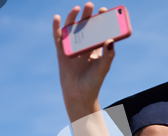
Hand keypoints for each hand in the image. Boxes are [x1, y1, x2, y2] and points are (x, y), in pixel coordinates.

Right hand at [53, 2, 115, 122]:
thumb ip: (108, 55)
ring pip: (72, 29)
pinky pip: (58, 38)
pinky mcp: (62, 53)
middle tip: (90, 5)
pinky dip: (56, 28)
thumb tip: (110, 40)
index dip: (102, 20)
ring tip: (77, 8)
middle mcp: (84, 46)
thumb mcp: (103, 68)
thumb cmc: (94, 82)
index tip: (105, 10)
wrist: (80, 95)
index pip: (100, 30)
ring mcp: (72, 48)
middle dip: (88, 15)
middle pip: (86, 27)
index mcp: (96, 48)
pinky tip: (57, 18)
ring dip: (73, 18)